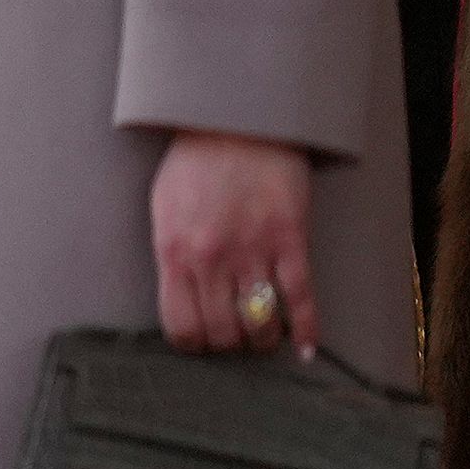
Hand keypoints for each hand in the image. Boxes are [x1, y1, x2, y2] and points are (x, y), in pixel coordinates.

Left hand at [153, 129, 319, 356]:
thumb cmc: (195, 162)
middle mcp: (211, 258)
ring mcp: (253, 252)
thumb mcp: (164, 207)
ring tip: (263, 334)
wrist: (236, 121)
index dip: (192, 343)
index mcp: (174, 250)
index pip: (181, 324)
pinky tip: (304, 347)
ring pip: (260, 324)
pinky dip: (305, 330)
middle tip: (234, 337)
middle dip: (228, 344)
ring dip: (262, 339)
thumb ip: (172, 252)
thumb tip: (181, 295)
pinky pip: (300, 300)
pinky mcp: (290, 242)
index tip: (201, 343)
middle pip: (223, 332)